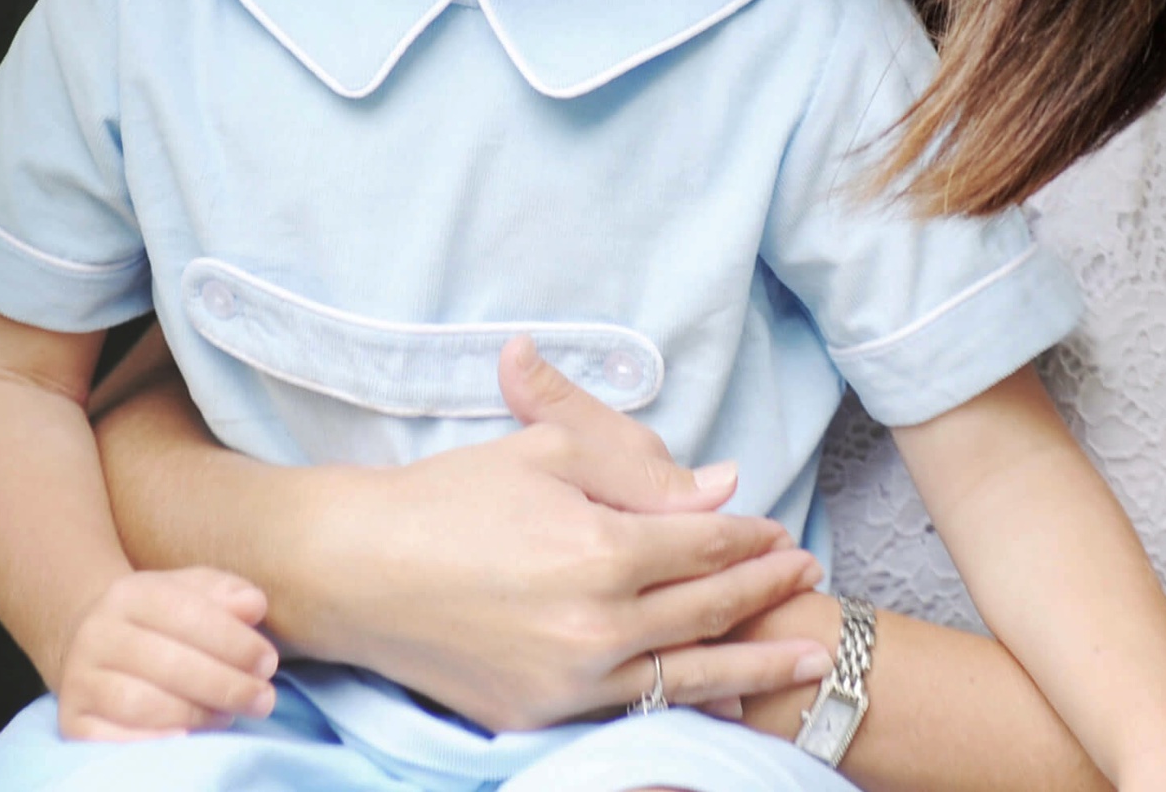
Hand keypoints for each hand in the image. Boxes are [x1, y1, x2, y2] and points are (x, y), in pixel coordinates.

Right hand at [54, 568, 279, 741]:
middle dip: (224, 685)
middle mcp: (97, 633)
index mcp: (131, 594)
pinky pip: (111, 739)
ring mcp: (78, 679)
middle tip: (263, 699)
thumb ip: (225, 593)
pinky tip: (189, 738)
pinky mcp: (72, 721)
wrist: (92, 643)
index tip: (268, 663)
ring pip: (140, 703)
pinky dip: (153, 741)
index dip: (233, 641)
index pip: (185, 614)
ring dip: (195, 714)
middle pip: (166, 663)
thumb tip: (254, 606)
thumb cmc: (160, 619)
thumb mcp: (192, 591)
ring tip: (229, 716)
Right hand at [261, 337, 833, 732]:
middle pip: (707, 608)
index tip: (777, 530)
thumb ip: (641, 473)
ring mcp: (569, 681)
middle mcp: (594, 625)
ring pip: (686, 672)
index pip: (703, 544)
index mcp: (601, 549)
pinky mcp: (539, 714)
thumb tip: (722, 486)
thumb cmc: (448, 497)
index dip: (748, 536)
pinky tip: (722, 696)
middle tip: (807, 575)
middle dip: (765, 590)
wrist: (355, 569)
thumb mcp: (548, 452)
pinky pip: (633, 708)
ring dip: (754, 661)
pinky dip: (685, 700)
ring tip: (811, 656)